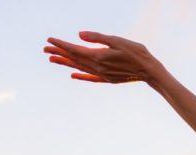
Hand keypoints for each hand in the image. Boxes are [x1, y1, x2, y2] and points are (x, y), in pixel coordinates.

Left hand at [44, 31, 163, 83]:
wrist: (150, 71)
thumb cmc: (136, 53)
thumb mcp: (117, 40)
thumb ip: (98, 38)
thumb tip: (78, 35)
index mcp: (98, 56)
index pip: (74, 49)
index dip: (61, 44)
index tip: (49, 39)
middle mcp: (97, 67)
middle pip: (74, 59)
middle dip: (59, 53)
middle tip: (45, 49)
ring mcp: (102, 74)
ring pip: (79, 67)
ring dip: (65, 63)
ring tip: (53, 59)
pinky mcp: (108, 79)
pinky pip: (90, 77)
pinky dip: (80, 76)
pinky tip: (73, 75)